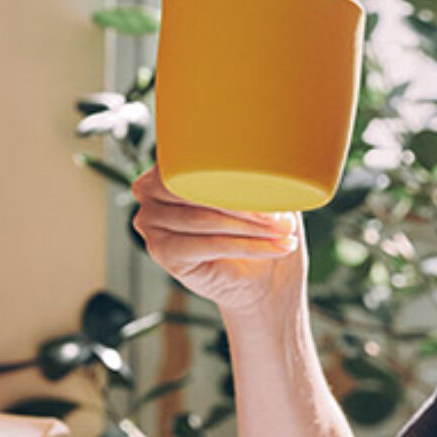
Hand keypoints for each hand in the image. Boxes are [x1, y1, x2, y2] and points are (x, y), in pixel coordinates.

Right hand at [130, 165, 305, 316]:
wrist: (262, 278)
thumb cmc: (260, 227)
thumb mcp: (265, 191)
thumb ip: (261, 170)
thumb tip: (276, 158)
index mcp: (171, 163)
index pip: (200, 160)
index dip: (240, 174)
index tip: (279, 188)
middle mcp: (151, 190)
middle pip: (198, 190)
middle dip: (246, 204)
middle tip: (285, 218)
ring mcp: (151, 222)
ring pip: (206, 219)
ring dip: (252, 227)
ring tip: (285, 232)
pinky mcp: (162, 252)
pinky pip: (209, 244)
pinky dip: (248, 246)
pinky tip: (276, 247)